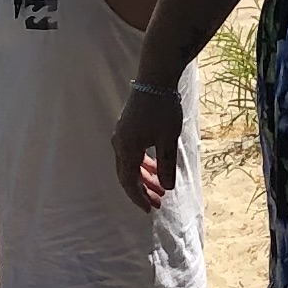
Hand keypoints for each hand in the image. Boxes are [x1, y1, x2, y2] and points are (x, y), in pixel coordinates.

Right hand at [111, 80, 183, 212]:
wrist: (155, 78)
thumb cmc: (163, 108)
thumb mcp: (168, 139)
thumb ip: (166, 165)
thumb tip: (167, 188)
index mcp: (126, 148)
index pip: (129, 181)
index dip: (139, 198)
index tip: (151, 210)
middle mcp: (120, 143)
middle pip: (127, 175)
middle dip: (142, 191)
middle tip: (157, 203)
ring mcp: (122, 135)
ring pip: (130, 164)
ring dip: (144, 178)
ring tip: (160, 188)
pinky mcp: (128, 128)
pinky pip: (132, 153)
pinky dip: (143, 164)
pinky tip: (155, 168)